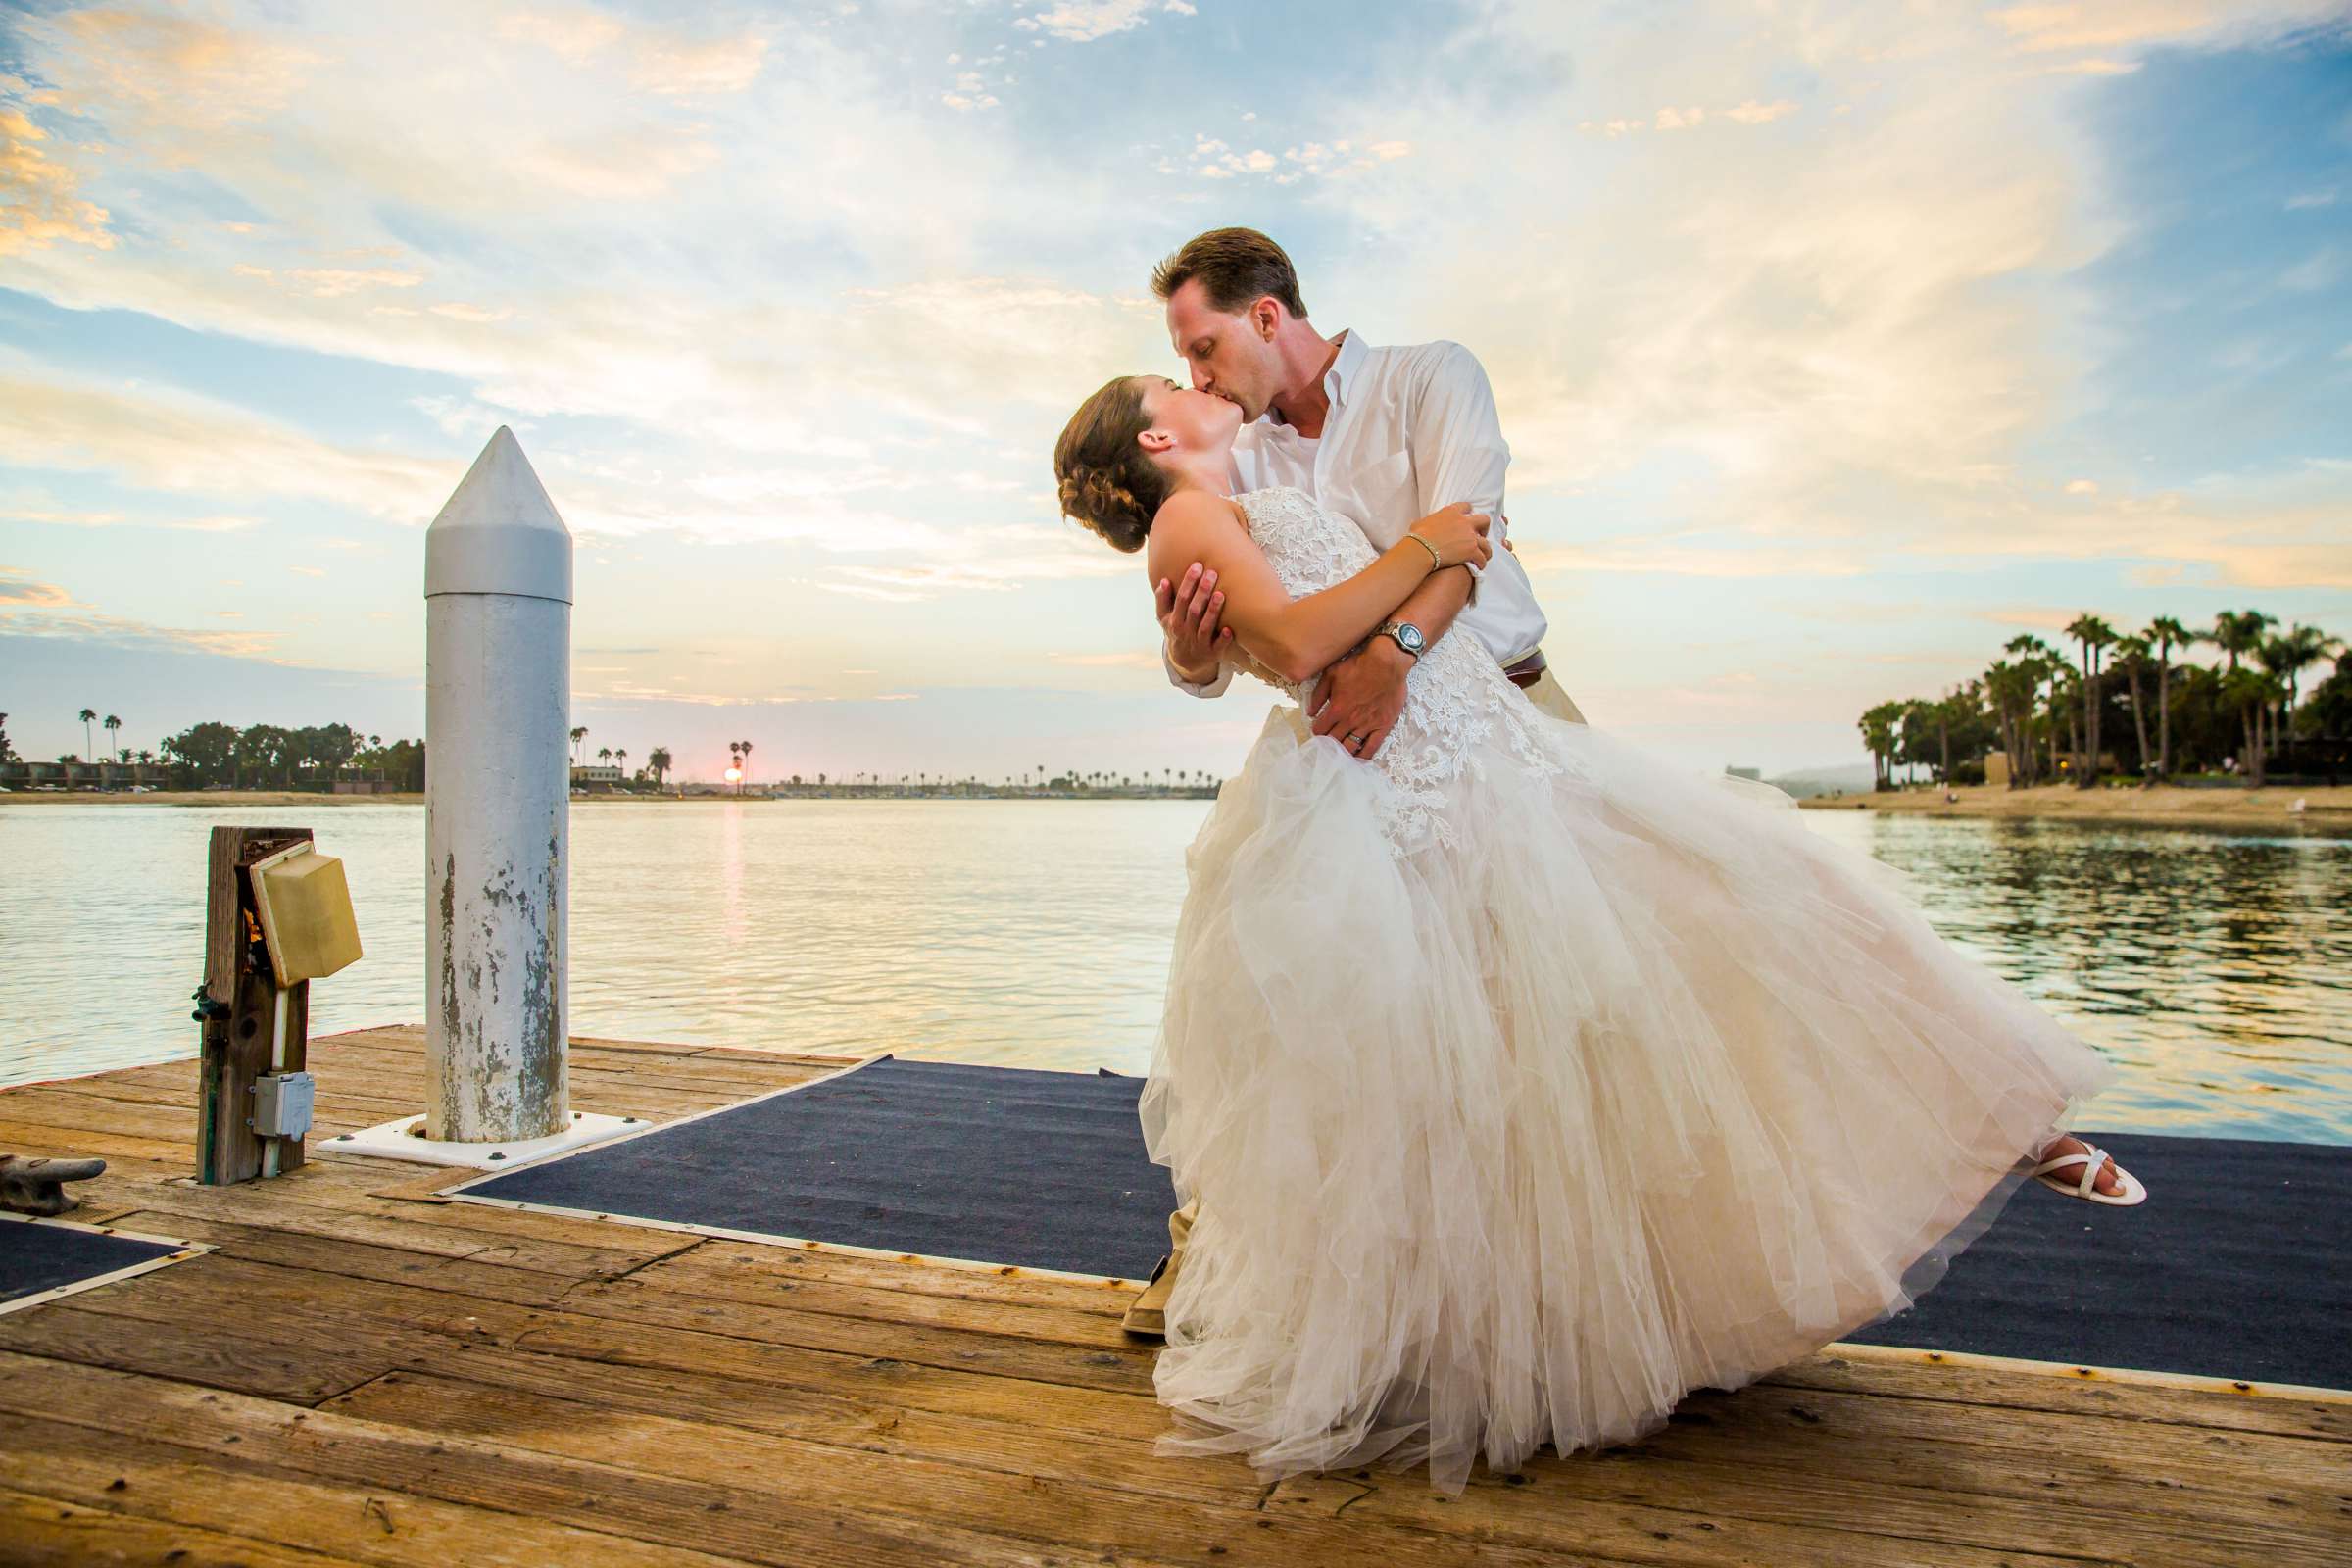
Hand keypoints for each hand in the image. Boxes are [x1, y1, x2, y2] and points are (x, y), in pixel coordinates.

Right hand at [1156, 562, 1231, 683]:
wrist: (1185, 661)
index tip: (1197, 566)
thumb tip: (1164, 580)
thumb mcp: (1164, 618)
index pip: (1181, 599)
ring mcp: (1199, 643)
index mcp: (1174, 620)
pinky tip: (1228, 629)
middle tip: (1212, 573)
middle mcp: (1185, 631)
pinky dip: (1223, 639)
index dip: (1188, 582)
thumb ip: (1163, 599)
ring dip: (1212, 611)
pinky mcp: (1212, 653)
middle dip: (1202, 592)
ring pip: (1205, 627)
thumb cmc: (1177, 630)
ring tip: (1221, 594)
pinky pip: (1218, 647)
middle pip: (1193, 610)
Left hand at [1308, 638, 1411, 760]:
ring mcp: (1367, 725)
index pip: (1320, 729)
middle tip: (1325, 747)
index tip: (1317, 732)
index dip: (1316, 731)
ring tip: (1338, 756)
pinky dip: (1364, 756)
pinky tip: (1358, 760)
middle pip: (1333, 741)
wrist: (1387, 663)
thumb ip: (1318, 694)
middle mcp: (1350, 720)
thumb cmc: (1359, 666)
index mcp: (1336, 709)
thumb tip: (1310, 711)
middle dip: (1327, 745)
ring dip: (1342, 753)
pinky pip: (1372, 747)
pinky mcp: (1383, 726)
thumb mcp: (1331, 674)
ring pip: (1351, 747)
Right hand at [1408, 503, 1492, 570]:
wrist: (1421, 549)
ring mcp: (1469, 536)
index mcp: (1451, 512)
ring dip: (1485, 550)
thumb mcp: (1421, 523)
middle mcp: (1464, 521)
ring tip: (1483, 556)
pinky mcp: (1472, 550)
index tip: (1468, 517)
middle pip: (1483, 520)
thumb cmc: (1417, 537)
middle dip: (1484, 528)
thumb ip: (1428, 522)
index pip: (1466, 506)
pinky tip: (1479, 566)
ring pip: (1486, 543)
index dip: (1468, 512)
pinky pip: (1481, 558)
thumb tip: (1422, 526)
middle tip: (1480, 535)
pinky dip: (1481, 563)